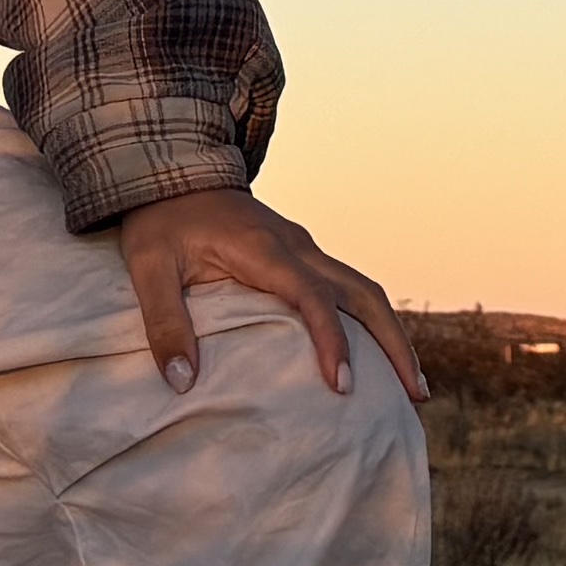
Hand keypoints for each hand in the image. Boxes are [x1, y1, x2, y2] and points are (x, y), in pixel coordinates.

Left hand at [113, 184, 422, 405]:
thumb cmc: (160, 220)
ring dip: (392, 333)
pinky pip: (346, 288)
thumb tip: (182, 383)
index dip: (332, 340)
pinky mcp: (301, 255)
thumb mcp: (148, 268)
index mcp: (265, 249)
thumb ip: (164, 322)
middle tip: (416, 396)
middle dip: (394, 342)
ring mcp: (304, 248)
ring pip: (363, 288)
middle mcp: (297, 246)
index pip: (313, 296)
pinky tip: (373, 356)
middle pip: (363, 291)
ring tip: (411, 387)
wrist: (172, 170)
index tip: (343, 385)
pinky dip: (370, 322)